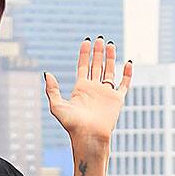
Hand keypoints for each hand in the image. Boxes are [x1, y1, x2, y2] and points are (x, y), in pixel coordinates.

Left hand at [44, 36, 132, 156]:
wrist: (88, 136)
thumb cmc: (72, 125)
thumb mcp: (57, 106)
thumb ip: (52, 90)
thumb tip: (47, 74)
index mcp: (80, 88)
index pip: (83, 66)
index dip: (85, 53)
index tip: (87, 41)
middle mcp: (94, 89)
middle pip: (97, 66)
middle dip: (98, 52)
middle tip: (100, 39)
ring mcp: (106, 93)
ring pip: (109, 72)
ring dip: (110, 58)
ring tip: (111, 44)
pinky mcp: (117, 100)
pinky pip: (124, 84)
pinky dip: (127, 74)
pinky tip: (128, 62)